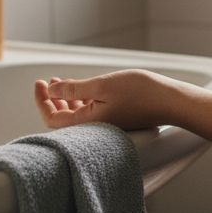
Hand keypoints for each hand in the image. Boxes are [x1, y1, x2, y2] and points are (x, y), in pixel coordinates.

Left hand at [33, 70, 161, 129]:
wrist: (171, 101)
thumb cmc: (141, 92)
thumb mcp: (102, 85)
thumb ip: (74, 88)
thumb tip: (51, 90)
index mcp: (88, 124)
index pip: (53, 118)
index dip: (42, 101)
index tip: (40, 83)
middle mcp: (95, 130)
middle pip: (63, 119)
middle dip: (52, 99)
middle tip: (46, 82)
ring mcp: (106, 126)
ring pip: (77, 115)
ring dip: (66, 98)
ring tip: (60, 82)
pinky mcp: (116, 120)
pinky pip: (91, 113)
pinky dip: (82, 100)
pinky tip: (82, 89)